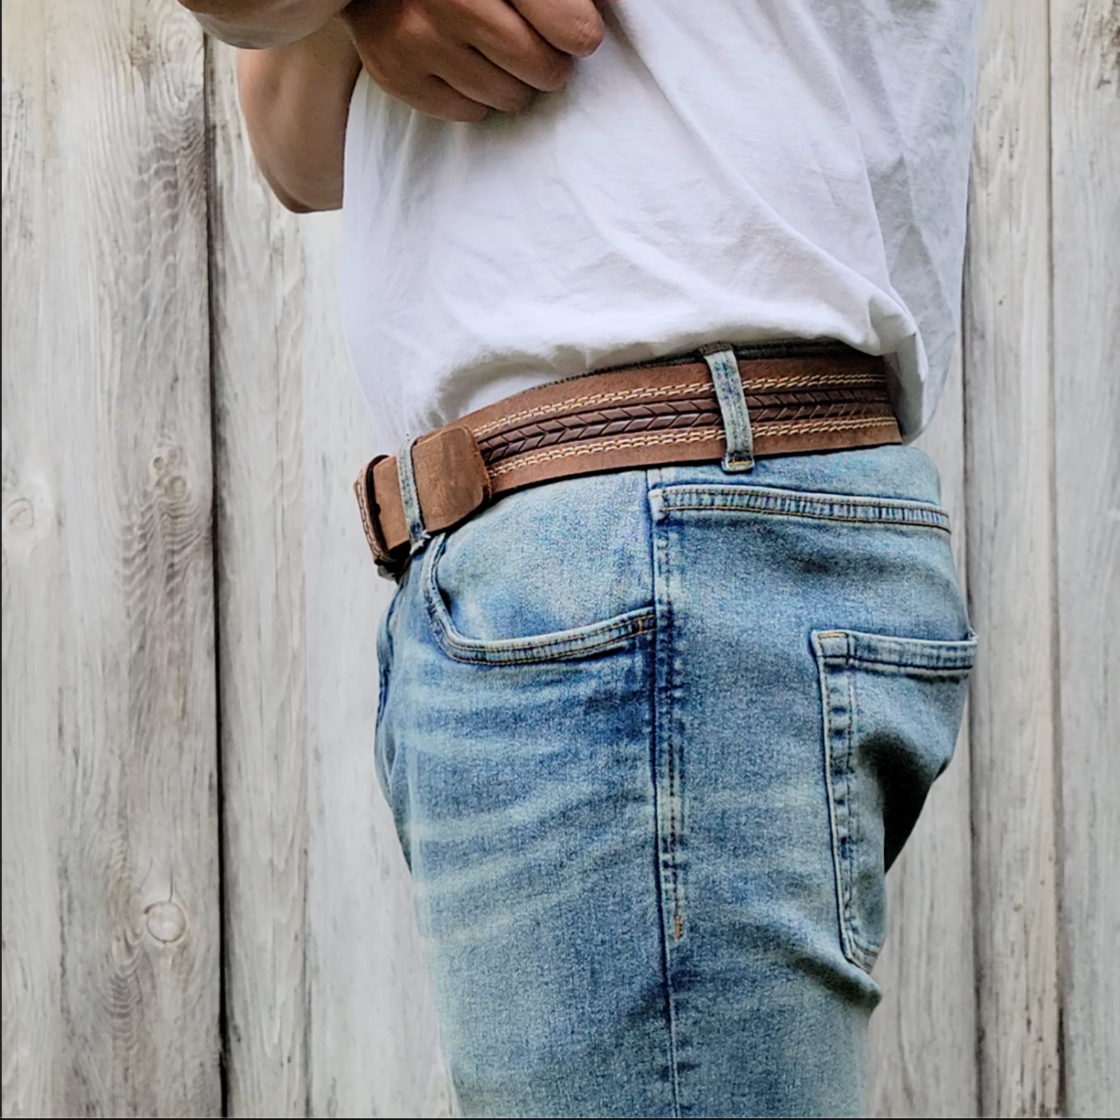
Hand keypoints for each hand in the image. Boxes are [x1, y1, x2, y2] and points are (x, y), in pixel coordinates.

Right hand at [341, 0, 606, 121]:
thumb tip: (607, 10)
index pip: (570, 25)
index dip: (579, 33)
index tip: (574, 33)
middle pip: (541, 68)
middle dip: (549, 66)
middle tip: (538, 52)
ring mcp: (418, 36)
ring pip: (507, 97)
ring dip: (516, 86)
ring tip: (501, 59)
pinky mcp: (397, 73)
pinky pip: (469, 113)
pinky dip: (478, 99)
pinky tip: (467, 68)